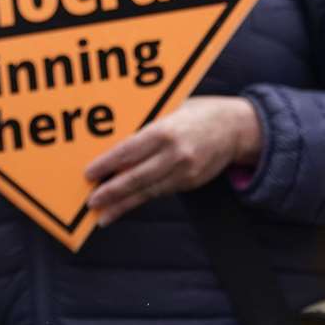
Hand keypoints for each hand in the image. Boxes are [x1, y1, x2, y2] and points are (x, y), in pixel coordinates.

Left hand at [82, 96, 261, 227]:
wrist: (234, 127)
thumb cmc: (194, 113)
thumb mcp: (168, 110)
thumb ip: (144, 125)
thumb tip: (111, 141)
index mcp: (165, 130)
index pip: (129, 150)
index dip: (107, 164)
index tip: (89, 173)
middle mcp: (175, 153)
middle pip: (137, 176)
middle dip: (112, 191)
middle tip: (92, 201)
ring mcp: (184, 171)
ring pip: (147, 191)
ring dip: (123, 205)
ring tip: (103, 215)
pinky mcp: (190, 182)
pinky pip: (159, 193)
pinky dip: (140, 201)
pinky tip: (124, 207)